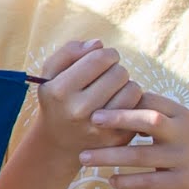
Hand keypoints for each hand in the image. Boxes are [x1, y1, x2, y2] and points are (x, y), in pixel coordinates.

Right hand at [19, 36, 129, 162]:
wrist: (58, 144)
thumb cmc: (57, 101)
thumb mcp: (50, 75)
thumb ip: (69, 52)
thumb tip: (98, 44)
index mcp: (60, 91)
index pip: (99, 58)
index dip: (107, 53)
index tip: (104, 59)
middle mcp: (79, 110)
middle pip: (118, 72)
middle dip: (115, 69)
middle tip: (106, 78)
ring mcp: (99, 126)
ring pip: (132, 88)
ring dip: (125, 85)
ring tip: (113, 90)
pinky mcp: (117, 137)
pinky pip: (138, 107)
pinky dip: (132, 101)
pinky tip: (119, 104)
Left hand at [83, 87, 188, 188]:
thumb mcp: (180, 127)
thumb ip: (155, 115)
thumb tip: (116, 97)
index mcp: (181, 115)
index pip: (150, 100)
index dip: (123, 99)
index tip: (95, 99)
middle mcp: (184, 133)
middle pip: (150, 120)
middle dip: (118, 118)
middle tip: (90, 119)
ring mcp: (184, 158)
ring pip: (142, 155)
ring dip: (110, 156)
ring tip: (84, 158)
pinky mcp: (183, 182)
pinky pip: (150, 181)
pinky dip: (128, 182)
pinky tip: (110, 181)